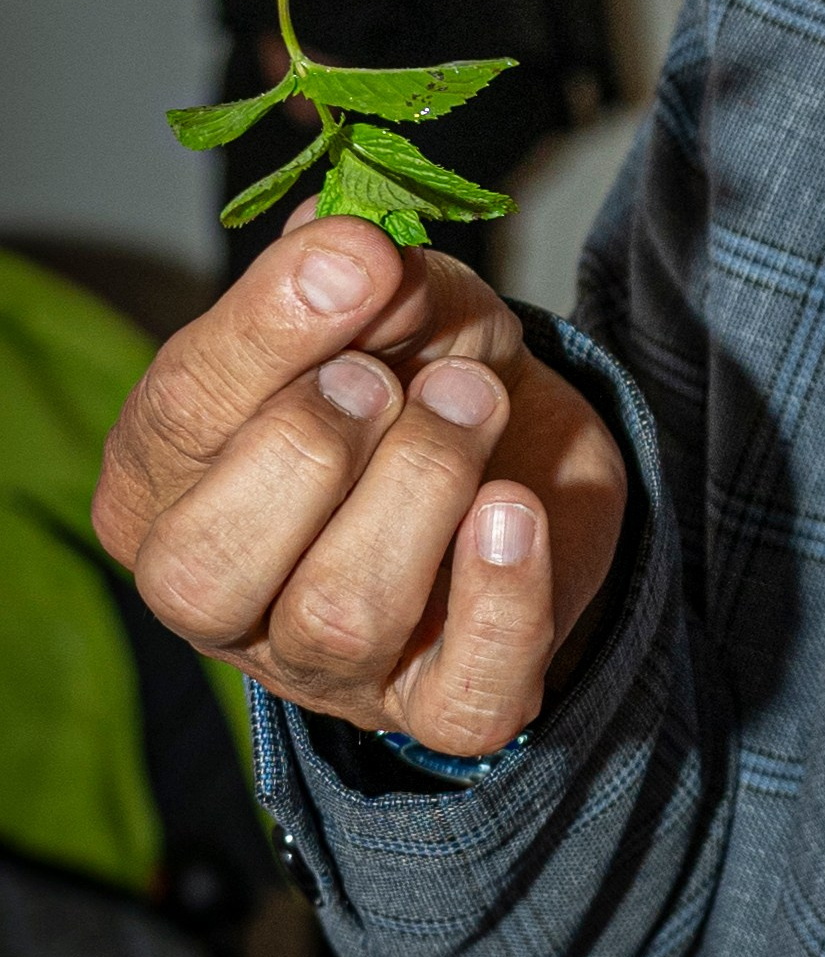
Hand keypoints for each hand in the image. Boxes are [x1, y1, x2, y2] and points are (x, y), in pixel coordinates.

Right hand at [94, 216, 627, 756]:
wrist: (528, 454)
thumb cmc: (422, 373)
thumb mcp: (399, 301)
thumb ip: (370, 276)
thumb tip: (354, 246)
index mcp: (164, 481)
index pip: (176, 420)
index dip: (269, 333)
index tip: (360, 260)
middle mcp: (220, 596)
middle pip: (207, 568)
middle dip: (313, 448)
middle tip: (390, 375)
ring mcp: (324, 668)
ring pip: (337, 619)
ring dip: (420, 490)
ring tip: (475, 402)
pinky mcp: (440, 709)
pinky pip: (465, 698)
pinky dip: (503, 601)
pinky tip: (517, 512)